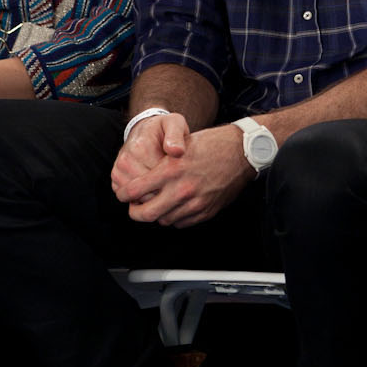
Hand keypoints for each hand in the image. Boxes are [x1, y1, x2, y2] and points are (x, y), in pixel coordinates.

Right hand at [110, 111, 190, 205]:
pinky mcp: (116, 181)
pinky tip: (154, 185)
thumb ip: (177, 135)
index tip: (181, 171)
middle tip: (174, 179)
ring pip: (140, 197)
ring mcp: (118, 172)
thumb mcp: (174, 123)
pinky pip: (132, 198)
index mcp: (140, 147)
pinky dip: (144, 196)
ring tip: (165, 181)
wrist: (144, 130)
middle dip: (164, 188)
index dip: (173, 178)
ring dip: (154, 193)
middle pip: (149, 189)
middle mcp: (125, 160)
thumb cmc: (164, 129)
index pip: (159, 175)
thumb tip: (177, 151)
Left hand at [117, 125, 250, 229]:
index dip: (123, 194)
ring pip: (163, 220)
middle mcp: (180, 189)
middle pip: (145, 214)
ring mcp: (194, 203)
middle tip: (134, 207)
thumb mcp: (181, 145)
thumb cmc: (213, 144)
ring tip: (157, 205)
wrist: (242, 152)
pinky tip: (175, 207)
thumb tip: (143, 179)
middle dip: (135, 212)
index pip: (135, 190)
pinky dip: (175, 217)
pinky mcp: (205, 211)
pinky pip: (181, 223)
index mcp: (171, 169)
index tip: (123, 194)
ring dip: (157, 215)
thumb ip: (161, 164)